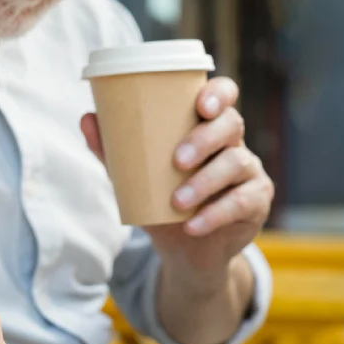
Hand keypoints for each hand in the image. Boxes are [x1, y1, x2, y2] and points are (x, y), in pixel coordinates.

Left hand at [81, 77, 272, 274]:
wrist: (185, 250)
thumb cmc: (162, 201)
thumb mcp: (136, 178)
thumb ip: (114, 151)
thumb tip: (87, 118)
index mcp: (206, 126)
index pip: (223, 96)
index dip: (218, 93)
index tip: (201, 104)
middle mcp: (232, 143)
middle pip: (231, 124)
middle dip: (204, 139)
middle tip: (176, 160)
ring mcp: (249, 171)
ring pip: (237, 163)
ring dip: (205, 182)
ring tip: (177, 201)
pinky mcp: (257, 202)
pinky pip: (241, 202)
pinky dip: (214, 214)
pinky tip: (192, 226)